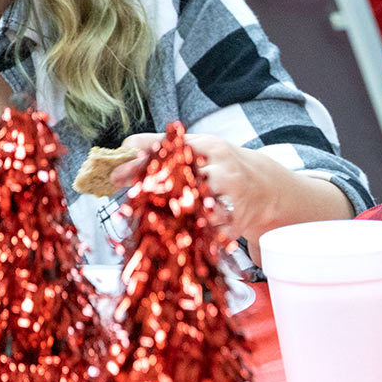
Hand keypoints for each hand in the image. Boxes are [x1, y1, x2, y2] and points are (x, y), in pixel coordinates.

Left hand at [111, 132, 352, 263]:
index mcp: (210, 148)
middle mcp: (224, 170)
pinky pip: (210, 232)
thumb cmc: (222, 165)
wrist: (266, 186)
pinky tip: (179, 235)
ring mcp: (233, 197)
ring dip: (174, 215)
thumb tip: (123, 147)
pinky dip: (193, 235)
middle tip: (131, 198)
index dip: (141, 164)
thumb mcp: (197, 148)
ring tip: (154, 219)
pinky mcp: (236, 223)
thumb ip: (160, 146)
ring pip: (198, 208)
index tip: (114, 176)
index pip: (172, 152)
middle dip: (154, 191)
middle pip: (183, 180)